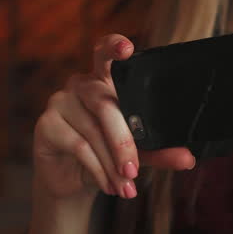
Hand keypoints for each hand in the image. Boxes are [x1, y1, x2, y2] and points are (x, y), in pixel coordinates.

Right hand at [33, 34, 195, 201]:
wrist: (73, 182)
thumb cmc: (106, 156)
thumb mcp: (137, 153)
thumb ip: (159, 151)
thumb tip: (187, 158)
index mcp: (104, 82)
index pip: (105, 55)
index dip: (113, 46)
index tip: (127, 48)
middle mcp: (80, 86)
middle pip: (105, 104)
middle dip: (123, 142)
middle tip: (133, 170)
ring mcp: (60, 102)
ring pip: (92, 131)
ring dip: (112, 165)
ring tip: (125, 187)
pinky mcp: (45, 125)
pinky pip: (77, 146)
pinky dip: (97, 170)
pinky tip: (107, 185)